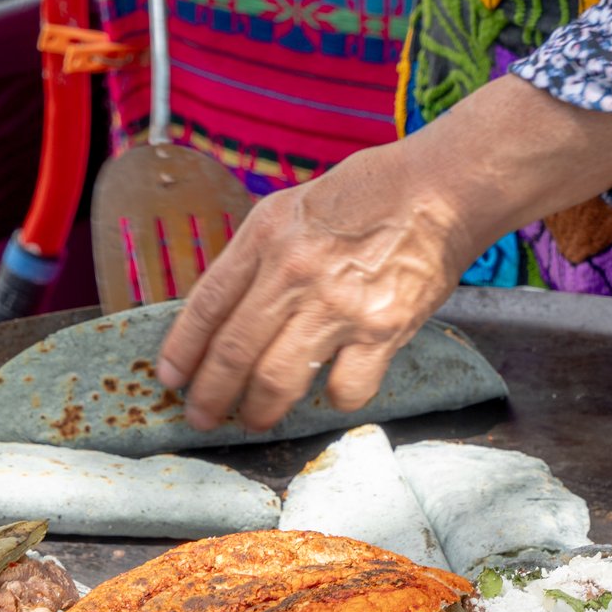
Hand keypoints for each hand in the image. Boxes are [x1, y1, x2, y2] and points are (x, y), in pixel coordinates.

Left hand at [156, 76, 611, 431]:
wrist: (440, 190)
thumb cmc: (368, 194)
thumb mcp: (293, 207)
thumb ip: (257, 256)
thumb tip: (224, 313)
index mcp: (265, 236)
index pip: (206, 305)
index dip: (183, 350)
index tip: (171, 379)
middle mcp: (293, 273)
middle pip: (234, 353)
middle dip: (211, 397)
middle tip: (201, 418)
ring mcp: (337, 306)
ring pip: (278, 381)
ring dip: (260, 412)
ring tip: (255, 421)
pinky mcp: (381, 331)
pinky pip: (345, 389)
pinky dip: (335, 399)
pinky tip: (333, 390)